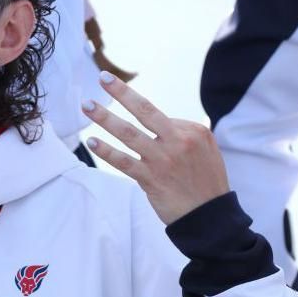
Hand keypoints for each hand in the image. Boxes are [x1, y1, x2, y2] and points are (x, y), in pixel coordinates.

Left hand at [82, 71, 228, 224]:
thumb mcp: (205, 149)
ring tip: (87, 105)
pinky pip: (123, 161)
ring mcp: (162, 159)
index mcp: (193, 131)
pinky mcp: (150, 179)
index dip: (141, 115)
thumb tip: (158, 122)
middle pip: (144, 110)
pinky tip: (91, 141)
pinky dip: (105, 150)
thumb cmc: (205, 182)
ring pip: (127, 133)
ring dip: (104, 117)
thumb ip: (182, 133)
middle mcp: (178, 141)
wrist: (210, 218)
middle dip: (121, 92)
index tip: (128, 110)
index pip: (159, 115)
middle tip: (102, 78)